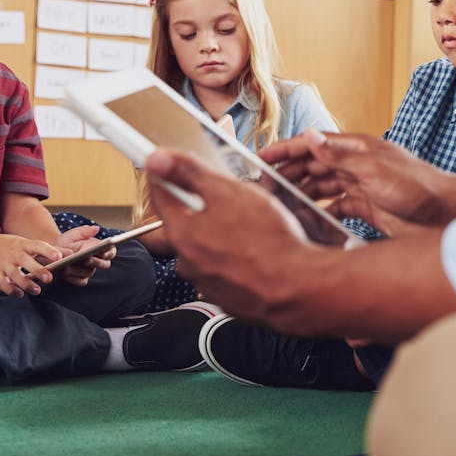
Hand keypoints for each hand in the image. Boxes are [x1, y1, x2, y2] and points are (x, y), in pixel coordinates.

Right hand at [0, 234, 61, 297]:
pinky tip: (20, 294)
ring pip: (15, 275)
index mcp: (24, 245)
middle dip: (38, 271)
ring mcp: (4, 264)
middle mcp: (15, 254)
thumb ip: (49, 250)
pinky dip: (11, 290)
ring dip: (26, 284)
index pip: (38, 246)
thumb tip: (71, 253)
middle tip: (49, 279)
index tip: (59, 257)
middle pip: (27, 262)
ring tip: (37, 290)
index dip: (49, 251)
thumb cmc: (12, 246)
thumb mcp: (28, 244)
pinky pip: (3, 284)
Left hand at [52, 224, 115, 286]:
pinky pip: (81, 281)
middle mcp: (96, 261)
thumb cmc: (66, 242)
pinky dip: (74, 278)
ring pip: (90, 272)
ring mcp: (88, 271)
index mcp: (99, 248)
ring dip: (80, 269)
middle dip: (97, 262)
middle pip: (105, 264)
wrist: (54, 253)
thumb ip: (85, 231)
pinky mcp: (80, 279)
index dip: (109, 253)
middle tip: (87, 259)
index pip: (111, 252)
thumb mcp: (74, 234)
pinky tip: (66, 273)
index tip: (104, 252)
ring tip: (70, 265)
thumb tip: (96, 228)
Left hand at [144, 147, 322, 322]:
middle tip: (227, 198)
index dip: (166, 175)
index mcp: (182, 233)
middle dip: (201, 207)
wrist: (297, 285)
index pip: (160, 196)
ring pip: (206, 247)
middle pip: (185, 223)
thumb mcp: (228, 192)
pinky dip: (235, 258)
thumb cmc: (268, 241)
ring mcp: (207, 281)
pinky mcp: (228, 296)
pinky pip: (224, 268)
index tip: (169, 166)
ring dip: (220, 234)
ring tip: (250, 227)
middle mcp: (188, 261)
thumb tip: (158, 160)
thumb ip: (189, 173)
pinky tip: (257, 250)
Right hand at [261, 129, 452, 232]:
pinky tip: (308, 221)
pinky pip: (336, 207)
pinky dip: (321, 213)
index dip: (285, 151)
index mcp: (356, 149)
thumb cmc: (418, 187)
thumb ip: (340, 156)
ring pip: (321, 188)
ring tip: (279, 206)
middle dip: (287, 175)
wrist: (445, 213)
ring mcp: (361, 186)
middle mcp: (355, 165)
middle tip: (263, 188)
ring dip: (301, 195)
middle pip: (312, 167)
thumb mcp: (375, 169)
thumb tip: (310, 137)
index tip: (260, 159)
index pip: (312, 144)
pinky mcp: (367, 207)